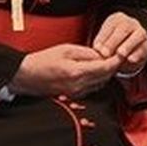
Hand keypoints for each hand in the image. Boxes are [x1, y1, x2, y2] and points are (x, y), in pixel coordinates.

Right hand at [10, 43, 124, 97]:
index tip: (120, 54)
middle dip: (112, 67)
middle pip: (105, 77)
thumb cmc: (42, 61)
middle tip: (115, 56)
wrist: (26, 75)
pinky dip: (96, 80)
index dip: (115, 61)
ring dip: (104, 74)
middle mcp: (78, 86)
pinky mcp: (73, 96)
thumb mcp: (66, 49)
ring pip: (100, 84)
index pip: (105, 68)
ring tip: (103, 62)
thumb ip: (86, 52)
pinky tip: (93, 71)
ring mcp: (76, 93)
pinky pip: (91, 88)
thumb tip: (100, 55)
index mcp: (77, 72)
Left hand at [91, 12, 146, 74]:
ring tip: (120, 54)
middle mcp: (131, 22)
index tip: (97, 49)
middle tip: (106, 54)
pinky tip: (131, 59)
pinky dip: (137, 54)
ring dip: (128, 46)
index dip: (103, 37)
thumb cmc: (111, 46)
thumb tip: (98, 49)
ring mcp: (141, 32)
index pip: (111, 25)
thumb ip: (100, 45)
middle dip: (114, 42)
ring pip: (137, 36)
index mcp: (117, 19)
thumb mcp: (103, 42)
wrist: (127, 53)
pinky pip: (144, 47)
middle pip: (124, 29)